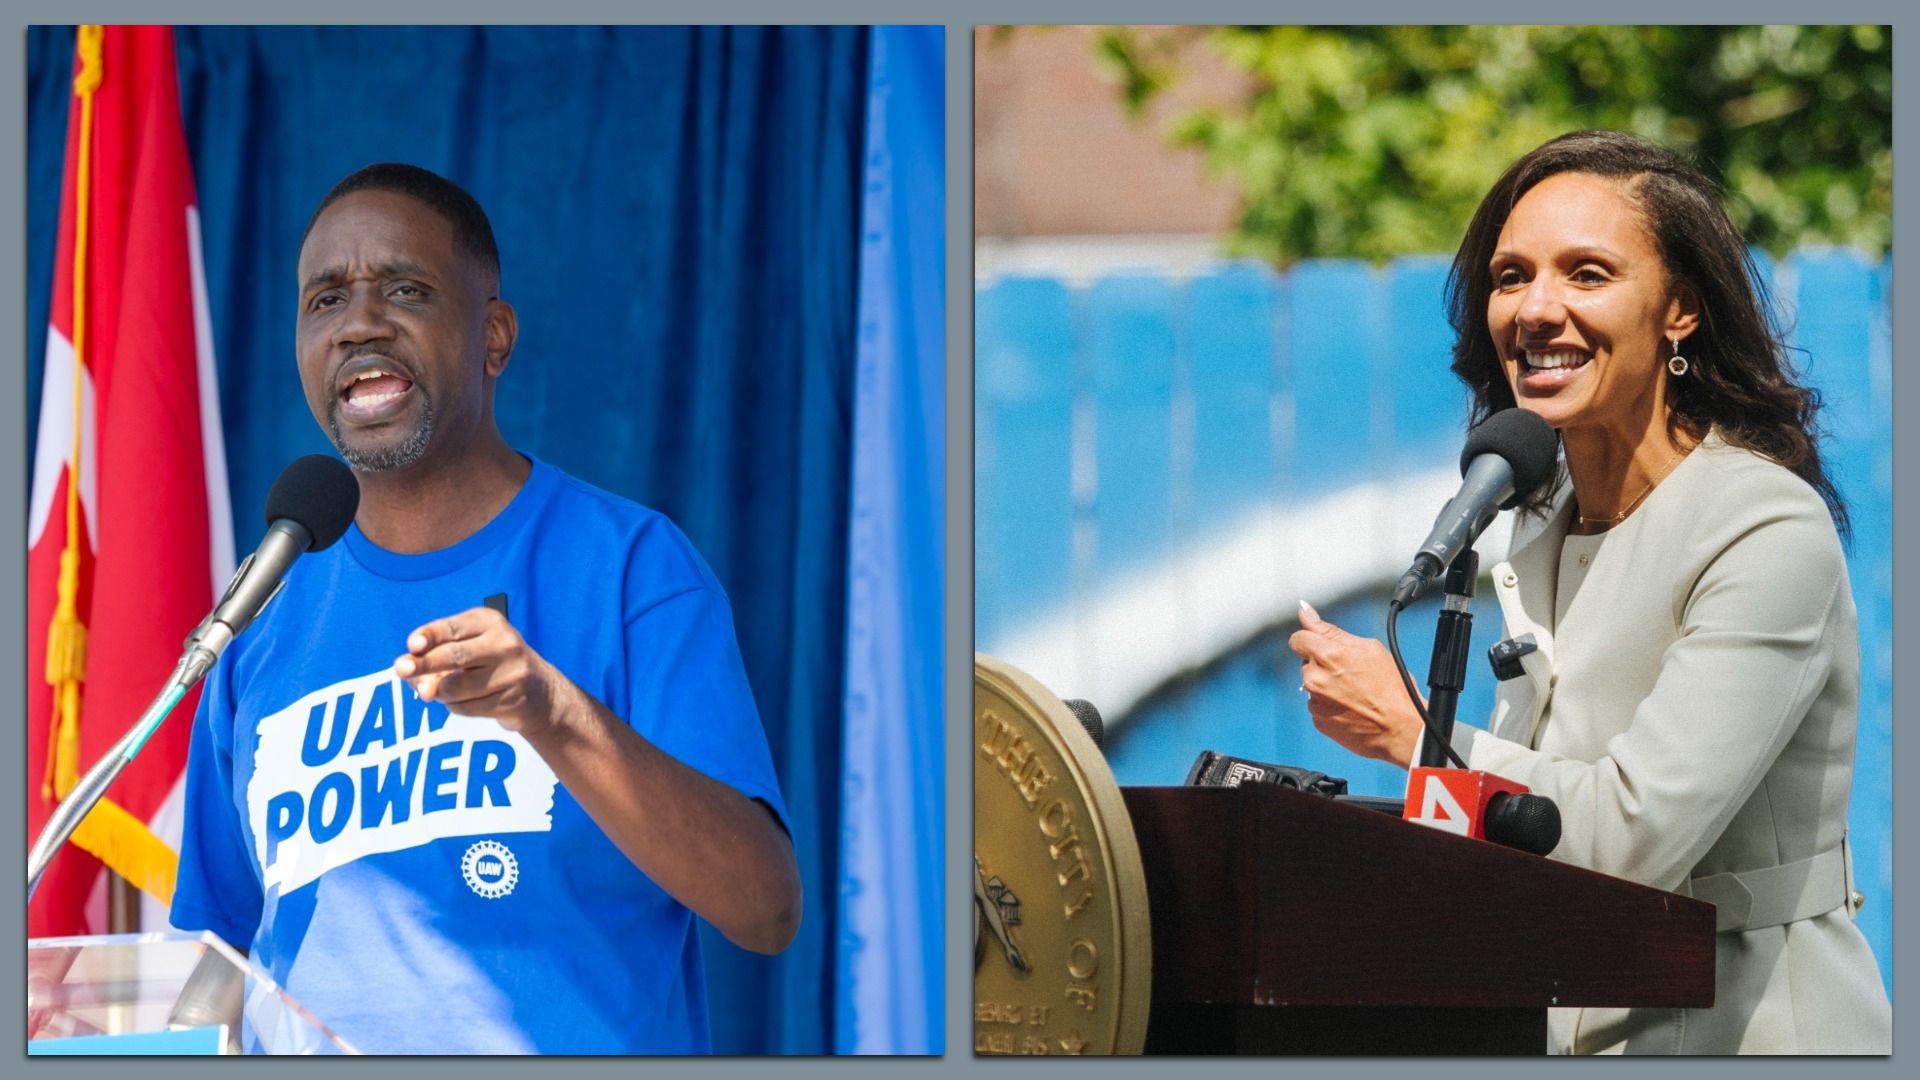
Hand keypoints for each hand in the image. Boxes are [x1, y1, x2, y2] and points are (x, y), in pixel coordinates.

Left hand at [394, 607, 574, 734]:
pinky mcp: (513, 700)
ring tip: (446, 689)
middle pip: (454, 655)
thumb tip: (414, 679)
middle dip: (424, 664)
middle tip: (401, 670)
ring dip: (440, 692)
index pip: (452, 628)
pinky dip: (456, 706)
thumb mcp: (467, 647)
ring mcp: (512, 672)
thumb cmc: (490, 664)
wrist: (539, 692)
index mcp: (490, 622)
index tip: (412, 645)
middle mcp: (504, 643)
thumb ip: (435, 656)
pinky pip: (466, 708)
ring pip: (455, 687)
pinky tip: (469, 701)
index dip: (429, 636)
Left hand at [1286, 600, 1424, 766]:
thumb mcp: (1369, 649)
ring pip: (1311, 683)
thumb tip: (1305, 611)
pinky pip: (1317, 704)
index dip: (1311, 639)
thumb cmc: (1391, 688)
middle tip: (1350, 673)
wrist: (1399, 729)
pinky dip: (1329, 703)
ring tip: (1354, 692)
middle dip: (1323, 663)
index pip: (1298, 638)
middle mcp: (1316, 678)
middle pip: (1306, 661)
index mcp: (1328, 656)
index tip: (1323, 646)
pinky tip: (1350, 706)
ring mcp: (1315, 701)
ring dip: (1325, 683)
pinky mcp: (1317, 720)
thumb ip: (1330, 630)